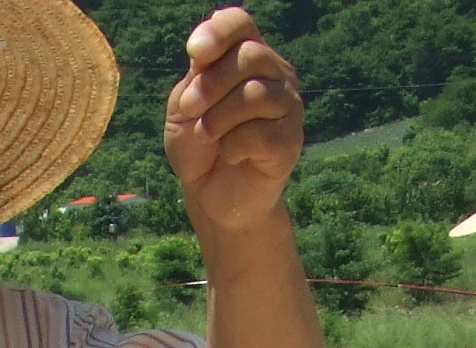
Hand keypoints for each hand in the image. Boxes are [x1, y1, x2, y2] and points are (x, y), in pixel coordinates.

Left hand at [164, 9, 303, 235]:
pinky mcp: (291, 141)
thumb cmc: (198, 147)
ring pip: (257, 94)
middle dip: (211, 84)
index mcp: (246, 58)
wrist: (211, 196)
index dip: (219, 32)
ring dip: (219, 117)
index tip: (194, 54)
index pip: (241, 24)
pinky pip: (262, 133)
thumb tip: (204, 56)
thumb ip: (196, 78)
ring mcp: (287, 107)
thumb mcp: (184, 108)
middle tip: (189, 109)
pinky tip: (229, 156)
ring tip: (207, 136)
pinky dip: (234, 146)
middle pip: (250, 56)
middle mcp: (274, 75)